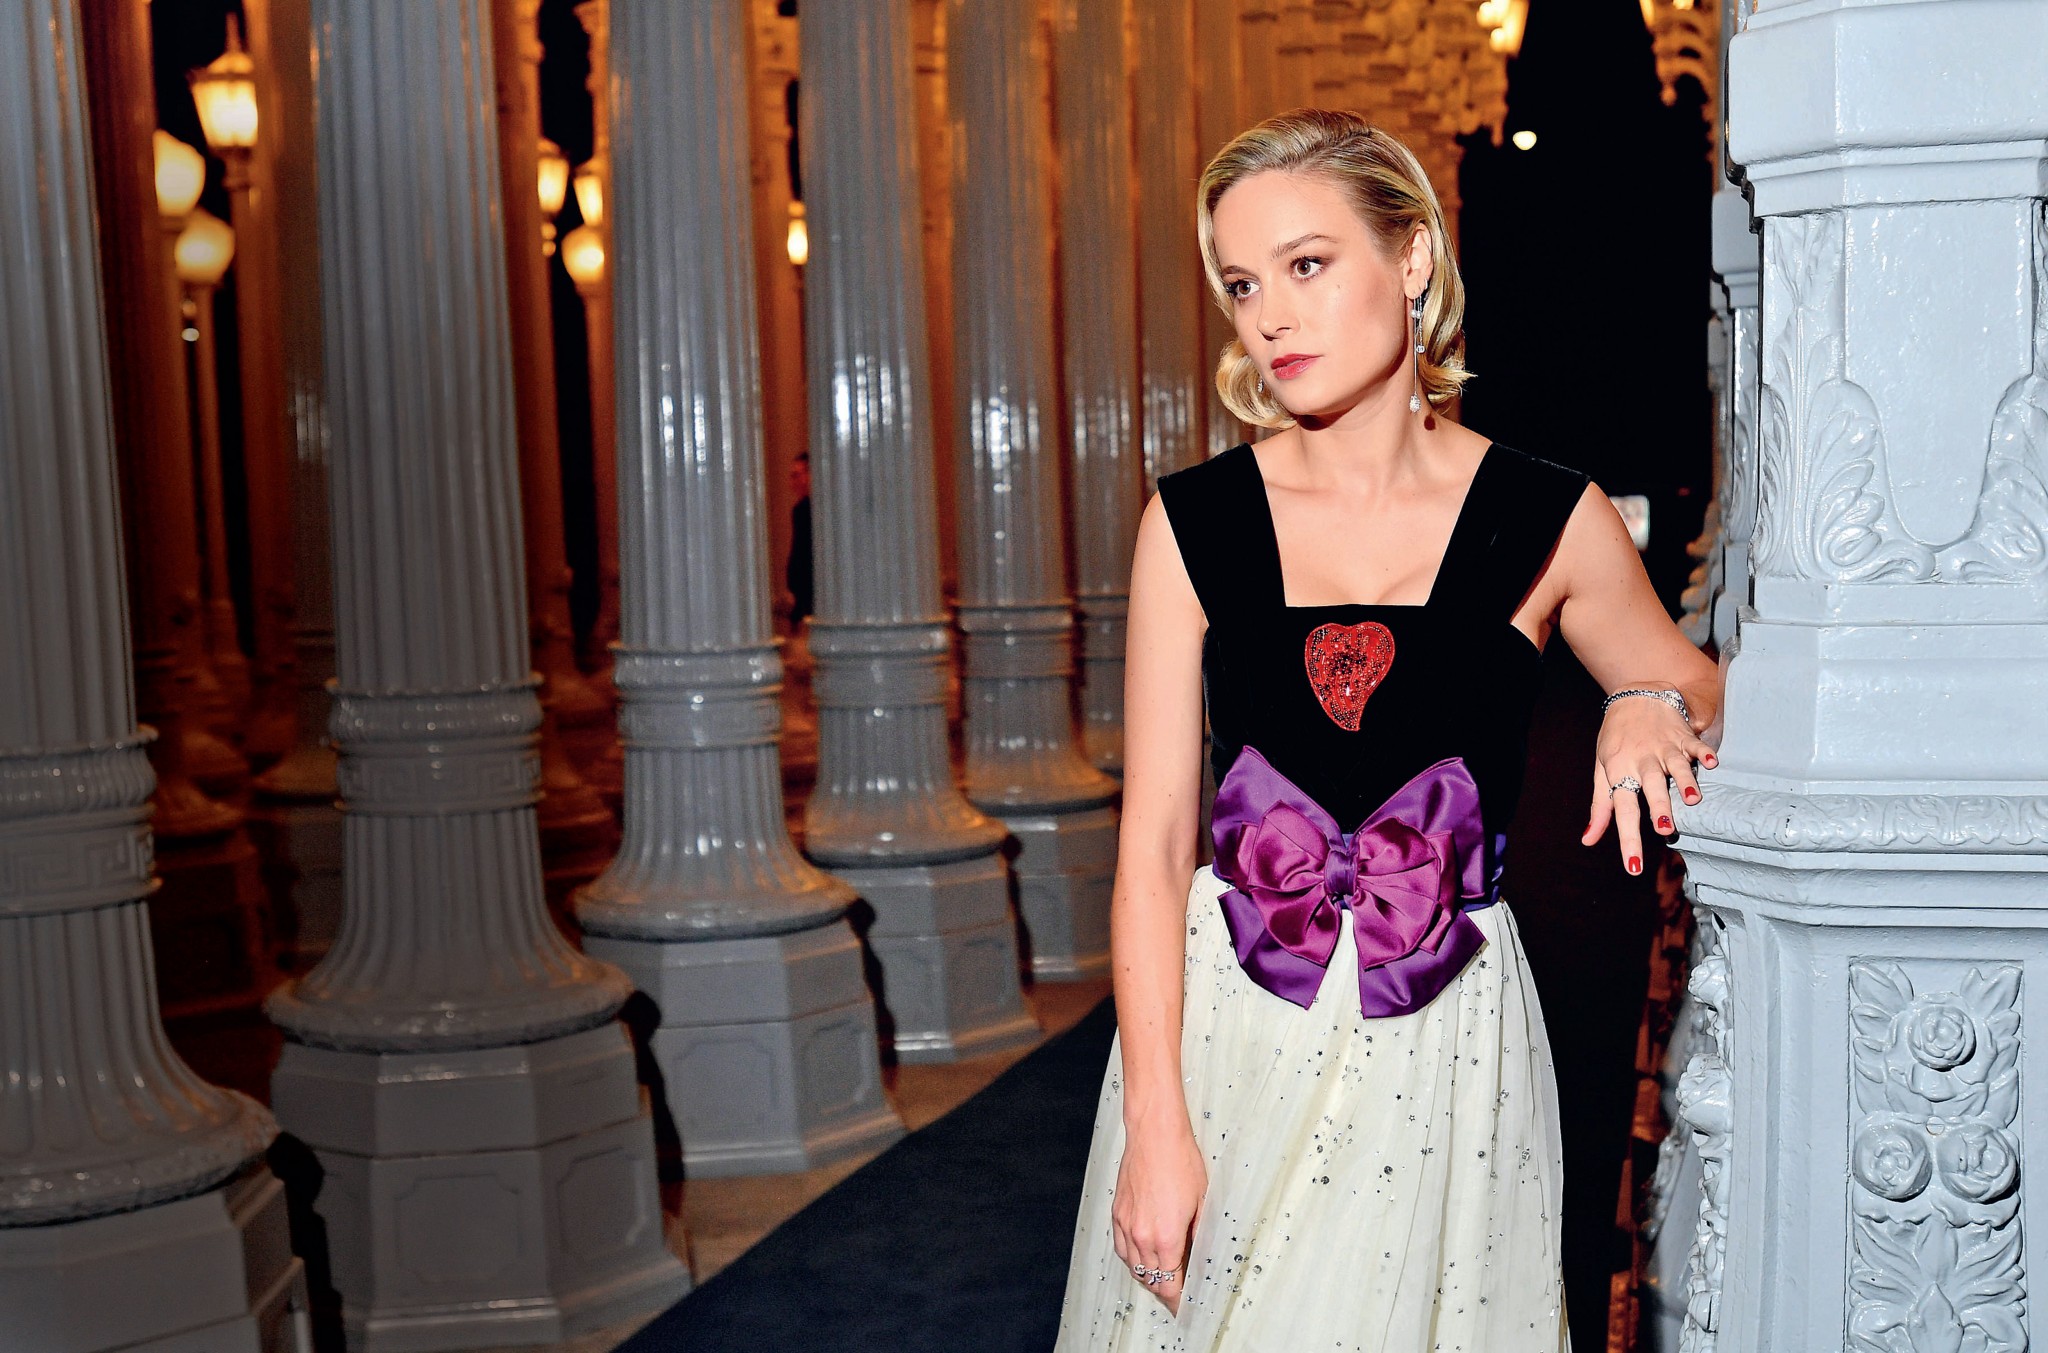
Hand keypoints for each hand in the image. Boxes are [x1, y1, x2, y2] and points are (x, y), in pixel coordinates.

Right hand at [1112, 1115, 1205, 1314]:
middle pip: (1151, 1279)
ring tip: (1161, 1277)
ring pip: (1133, 1267)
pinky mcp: (1118, 1214)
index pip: (1169, 1284)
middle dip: (1165, 1290)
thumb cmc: (1180, 1161)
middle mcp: (1142, 1236)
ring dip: (1148, 1276)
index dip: (1177, 1300)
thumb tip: (1198, 1256)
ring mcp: (1126, 1225)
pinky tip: (1141, 1257)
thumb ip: (1198, 1236)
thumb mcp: (1202, 1203)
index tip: (1184, 1305)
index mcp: (1166, 1238)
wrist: (1154, 1135)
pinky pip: (1122, 1249)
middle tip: (1177, 1292)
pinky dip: (1132, 1259)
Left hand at [1580, 687, 1716, 873]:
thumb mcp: (1602, 770)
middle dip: (1659, 808)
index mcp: (1620, 772)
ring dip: (1685, 782)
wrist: (1634, 697)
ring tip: (1693, 799)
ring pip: (1675, 766)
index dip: (1627, 839)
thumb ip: (1601, 807)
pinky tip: (1711, 763)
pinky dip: (1703, 753)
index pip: (1622, 810)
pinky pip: (1694, 745)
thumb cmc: (1617, 741)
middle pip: (1651, 787)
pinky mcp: (1683, 736)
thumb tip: (1588, 840)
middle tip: (1665, 830)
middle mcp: (1642, 761)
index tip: (1634, 867)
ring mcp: (1664, 748)